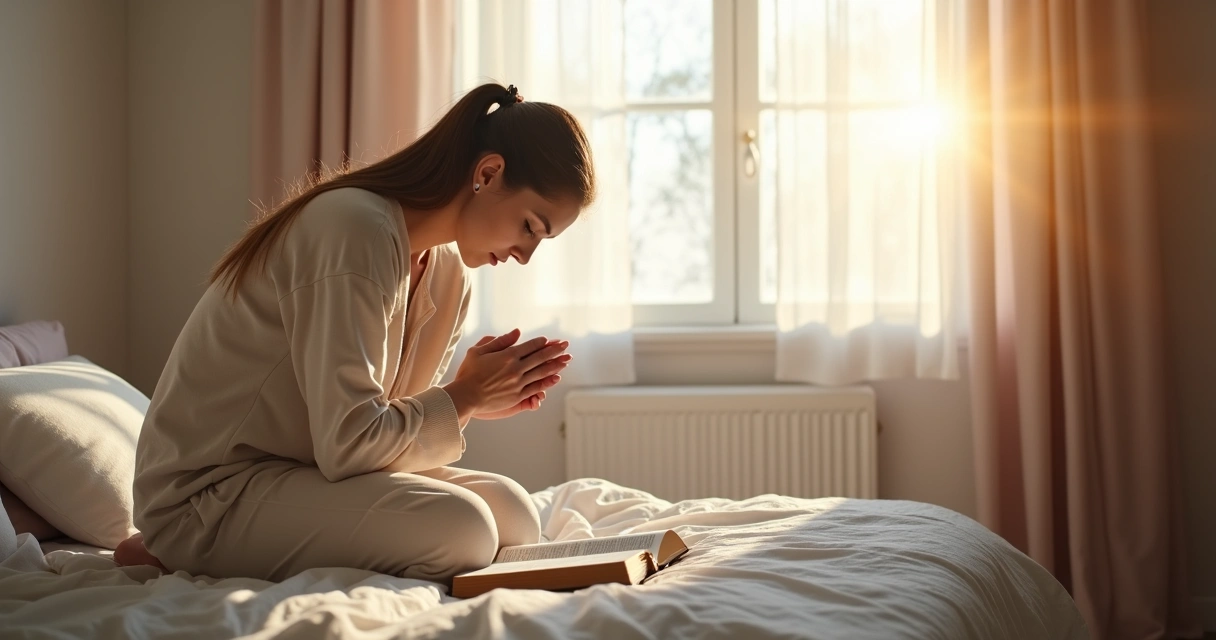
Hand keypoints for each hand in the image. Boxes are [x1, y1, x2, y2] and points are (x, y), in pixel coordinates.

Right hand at [442, 330, 571, 421]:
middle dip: (555, 350)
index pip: (530, 346)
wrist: (465, 396)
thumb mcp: (479, 351)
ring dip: (556, 364)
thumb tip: (517, 332)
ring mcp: (518, 383)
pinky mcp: (517, 396)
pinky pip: (536, 387)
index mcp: (507, 355)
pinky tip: (556, 377)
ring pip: (542, 372)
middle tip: (566, 345)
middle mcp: (515, 368)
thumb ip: (499, 341)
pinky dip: (547, 382)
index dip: (541, 342)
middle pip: (540, 357)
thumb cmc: (468, 373)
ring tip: (567, 359)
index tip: (549, 340)